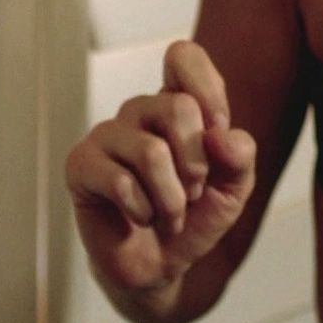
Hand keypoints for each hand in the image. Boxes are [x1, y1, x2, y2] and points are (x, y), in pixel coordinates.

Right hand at [64, 39, 257, 296]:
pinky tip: (140, 218)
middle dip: (197, 164)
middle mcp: (139, 111)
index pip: (183, 57)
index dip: (208, 91)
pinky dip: (144, 211)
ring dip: (172, 199)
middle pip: (178, 107)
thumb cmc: (194, 218)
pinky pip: (121, 181)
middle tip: (193, 192)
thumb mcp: (233, 189)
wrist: (159, 266)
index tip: (217, 131)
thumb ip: (240, 157)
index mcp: (176, 103)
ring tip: (169, 215)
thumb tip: (220, 135)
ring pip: (152, 152)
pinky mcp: (81, 165)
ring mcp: (107, 135)